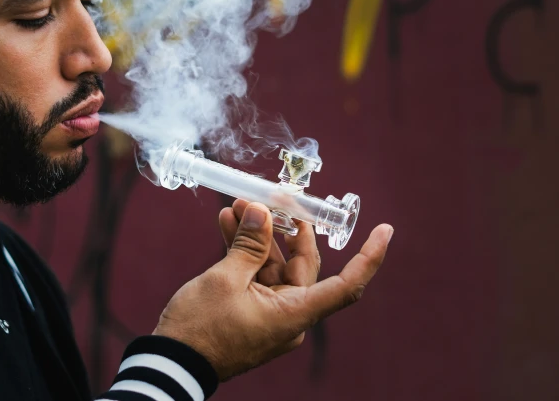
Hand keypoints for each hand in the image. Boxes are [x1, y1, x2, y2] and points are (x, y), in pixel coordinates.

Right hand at [153, 199, 392, 380]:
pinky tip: (229, 224)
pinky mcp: (251, 310)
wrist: (172, 362)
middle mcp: (290, 314)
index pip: (346, 285)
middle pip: (302, 263)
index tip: (385, 230)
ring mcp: (270, 313)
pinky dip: (245, 251)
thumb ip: (249, 243)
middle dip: (286, 226)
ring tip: (237, 206)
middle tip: (272, 196)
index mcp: (295, 313)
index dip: (368, 257)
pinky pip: (256, 275)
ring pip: (273, 264)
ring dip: (257, 235)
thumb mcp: (224, 279)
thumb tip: (262, 211)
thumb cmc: (201, 329)